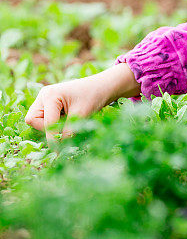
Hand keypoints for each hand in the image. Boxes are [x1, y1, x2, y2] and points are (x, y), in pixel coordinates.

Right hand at [25, 64, 140, 145]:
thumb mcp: (81, 116)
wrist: (101, 86)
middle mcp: (43, 95)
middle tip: (64, 128)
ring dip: (49, 126)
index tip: (59, 152)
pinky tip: (66, 117)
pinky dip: (53, 122)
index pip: (45, 123)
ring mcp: (44, 98)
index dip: (52, 138)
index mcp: (50, 96)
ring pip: (36, 120)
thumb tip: (60, 150)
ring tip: (67, 120)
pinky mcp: (48, 103)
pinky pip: (43, 117)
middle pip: (33, 120)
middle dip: (46, 128)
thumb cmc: (93, 97)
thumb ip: (69, 132)